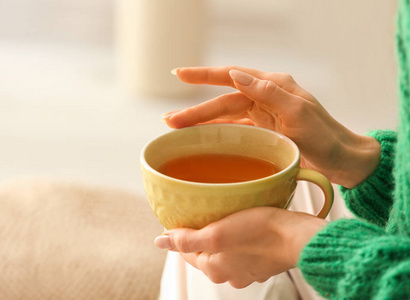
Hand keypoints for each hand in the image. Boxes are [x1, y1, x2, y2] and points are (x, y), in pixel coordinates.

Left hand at [154, 207, 326, 287]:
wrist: (299, 238)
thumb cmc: (259, 234)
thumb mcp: (216, 234)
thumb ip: (186, 240)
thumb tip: (159, 242)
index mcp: (213, 269)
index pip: (186, 252)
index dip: (182, 234)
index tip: (184, 217)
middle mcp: (229, 275)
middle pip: (205, 251)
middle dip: (203, 234)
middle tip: (206, 212)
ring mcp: (247, 270)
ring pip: (225, 250)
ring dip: (223, 235)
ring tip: (227, 215)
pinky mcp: (262, 262)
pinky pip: (243, 249)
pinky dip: (240, 238)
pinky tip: (246, 224)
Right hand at [163, 66, 380, 187]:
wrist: (341, 160)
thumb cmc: (325, 136)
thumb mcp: (299, 113)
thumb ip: (268, 92)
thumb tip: (236, 75)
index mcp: (273, 86)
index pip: (231, 76)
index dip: (204, 75)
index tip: (179, 74)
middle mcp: (265, 97)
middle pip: (222, 102)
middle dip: (195, 110)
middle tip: (169, 120)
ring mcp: (263, 115)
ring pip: (224, 116)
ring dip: (201, 122)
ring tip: (176, 128)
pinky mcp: (263, 131)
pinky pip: (234, 129)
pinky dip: (216, 133)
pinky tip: (200, 137)